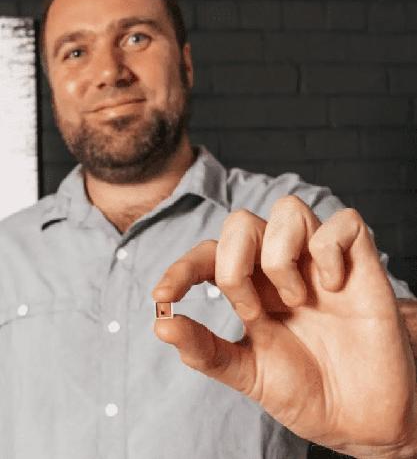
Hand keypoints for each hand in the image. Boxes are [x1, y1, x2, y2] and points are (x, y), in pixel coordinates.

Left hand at [153, 196, 416, 457]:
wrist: (362, 416)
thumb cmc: (306, 390)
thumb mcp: (247, 373)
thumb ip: (205, 350)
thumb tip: (160, 325)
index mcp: (251, 288)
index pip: (208, 254)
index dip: (182, 267)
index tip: (163, 295)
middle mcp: (280, 266)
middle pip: (241, 222)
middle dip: (235, 266)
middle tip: (253, 313)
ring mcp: (318, 261)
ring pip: (288, 209)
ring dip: (280, 255)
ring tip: (296, 299)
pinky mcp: (359, 260)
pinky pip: (342, 223)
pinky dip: (329, 251)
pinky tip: (335, 287)